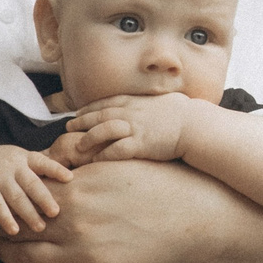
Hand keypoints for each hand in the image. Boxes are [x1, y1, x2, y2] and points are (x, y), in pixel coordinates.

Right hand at [0, 143, 72, 236]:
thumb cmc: (5, 168)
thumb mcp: (22, 161)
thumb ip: (43, 170)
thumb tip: (76, 180)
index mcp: (26, 158)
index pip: (43, 162)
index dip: (56, 170)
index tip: (70, 178)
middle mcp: (13, 166)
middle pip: (31, 183)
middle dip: (44, 198)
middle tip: (57, 212)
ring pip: (16, 197)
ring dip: (28, 213)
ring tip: (40, 227)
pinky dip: (6, 219)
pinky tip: (14, 231)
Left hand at [0, 156, 230, 262]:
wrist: (192, 217)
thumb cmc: (157, 184)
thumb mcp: (113, 165)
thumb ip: (78, 168)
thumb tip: (46, 164)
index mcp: (76, 191)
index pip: (23, 196)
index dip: (3, 199)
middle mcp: (74, 223)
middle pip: (18, 228)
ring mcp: (84, 255)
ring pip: (26, 259)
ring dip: (0, 254)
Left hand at [59, 92, 209, 165]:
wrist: (195, 125)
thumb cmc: (185, 113)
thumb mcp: (164, 101)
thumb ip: (150, 103)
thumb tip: (150, 102)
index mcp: (136, 101)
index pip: (106, 102)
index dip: (89, 108)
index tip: (78, 112)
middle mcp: (131, 112)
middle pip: (99, 115)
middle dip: (81, 121)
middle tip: (68, 127)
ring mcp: (135, 128)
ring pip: (103, 130)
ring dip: (88, 138)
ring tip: (76, 146)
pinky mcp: (140, 144)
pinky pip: (116, 150)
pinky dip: (103, 155)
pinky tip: (95, 161)